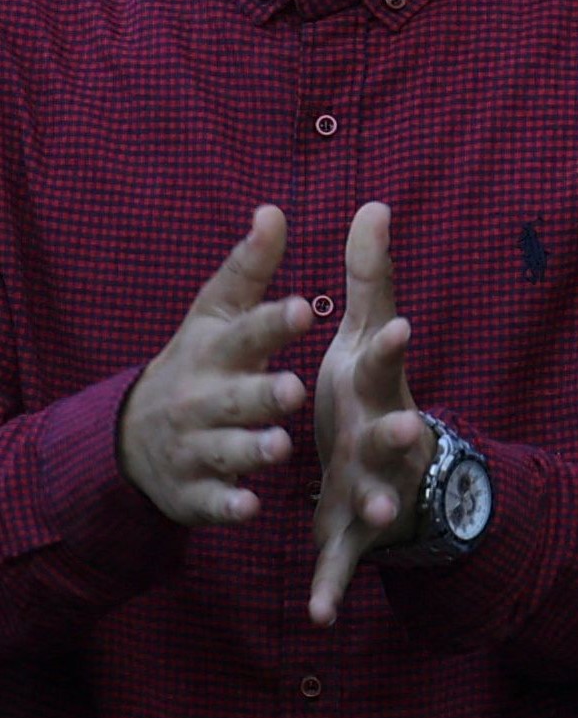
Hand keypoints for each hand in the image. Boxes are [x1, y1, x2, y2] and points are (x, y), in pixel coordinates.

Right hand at [116, 209, 306, 527]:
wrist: (134, 432)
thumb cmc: (198, 360)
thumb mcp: (217, 314)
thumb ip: (251, 267)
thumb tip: (273, 208)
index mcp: (218, 352)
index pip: (247, 333)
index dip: (272, 321)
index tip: (304, 307)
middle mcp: (205, 399)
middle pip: (237, 397)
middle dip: (263, 395)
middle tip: (294, 389)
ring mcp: (197, 447)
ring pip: (228, 449)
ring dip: (252, 450)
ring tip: (281, 447)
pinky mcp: (195, 492)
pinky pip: (213, 502)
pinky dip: (228, 506)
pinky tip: (249, 509)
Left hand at [306, 203, 433, 625]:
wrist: (399, 472)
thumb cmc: (375, 398)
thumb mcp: (367, 338)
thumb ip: (368, 278)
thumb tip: (371, 204)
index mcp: (380, 392)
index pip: (385, 365)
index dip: (388, 348)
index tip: (395, 327)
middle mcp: (386, 439)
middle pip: (397, 433)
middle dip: (401, 431)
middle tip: (406, 423)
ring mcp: (375, 487)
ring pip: (381, 496)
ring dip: (380, 505)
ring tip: (376, 513)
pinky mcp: (355, 533)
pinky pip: (344, 562)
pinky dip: (333, 589)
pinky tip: (319, 615)